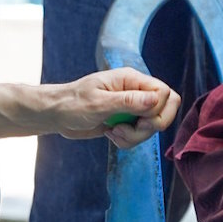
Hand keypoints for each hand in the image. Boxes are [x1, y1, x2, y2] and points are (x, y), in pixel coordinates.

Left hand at [50, 67, 179, 147]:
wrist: (56, 115)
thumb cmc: (72, 104)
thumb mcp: (98, 103)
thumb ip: (128, 101)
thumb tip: (156, 100)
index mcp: (131, 80)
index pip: (165, 93)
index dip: (157, 110)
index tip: (138, 119)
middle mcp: (136, 92)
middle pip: (166, 110)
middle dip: (151, 126)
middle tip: (131, 129)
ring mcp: (133, 107)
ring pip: (153, 126)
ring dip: (135, 136)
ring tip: (113, 132)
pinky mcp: (127, 122)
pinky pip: (140, 136)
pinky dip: (128, 141)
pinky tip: (111, 134)